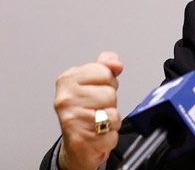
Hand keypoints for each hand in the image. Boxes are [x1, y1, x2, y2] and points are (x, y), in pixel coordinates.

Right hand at [54, 52, 123, 169]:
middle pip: (110, 93)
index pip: (104, 72)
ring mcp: (71, 119)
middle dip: (110, 102)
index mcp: (67, 80)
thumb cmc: (86, 112)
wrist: (77, 146)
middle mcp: (65, 99)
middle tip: (97, 108)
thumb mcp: (94, 83)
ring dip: (111, 119)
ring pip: (112, 112)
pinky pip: (112, 131)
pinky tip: (98, 134)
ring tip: (98, 121)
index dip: (108, 82)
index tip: (97, 90)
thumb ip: (105, 67)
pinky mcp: (80, 138)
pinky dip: (110, 135)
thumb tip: (115, 62)